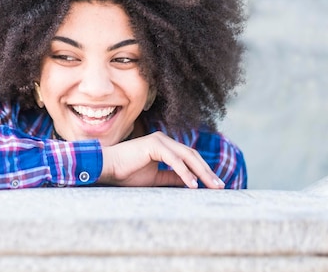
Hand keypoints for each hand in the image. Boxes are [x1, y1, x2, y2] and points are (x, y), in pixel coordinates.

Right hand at [98, 131, 224, 188]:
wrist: (107, 168)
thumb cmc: (126, 173)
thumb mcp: (155, 178)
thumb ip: (172, 177)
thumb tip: (190, 183)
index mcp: (165, 146)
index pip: (190, 157)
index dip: (204, 170)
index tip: (215, 185)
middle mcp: (164, 140)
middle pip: (193, 155)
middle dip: (207, 171)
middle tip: (220, 186)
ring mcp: (159, 140)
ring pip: (187, 156)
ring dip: (201, 172)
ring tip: (212, 186)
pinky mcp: (154, 144)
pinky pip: (174, 160)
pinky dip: (185, 172)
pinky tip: (193, 185)